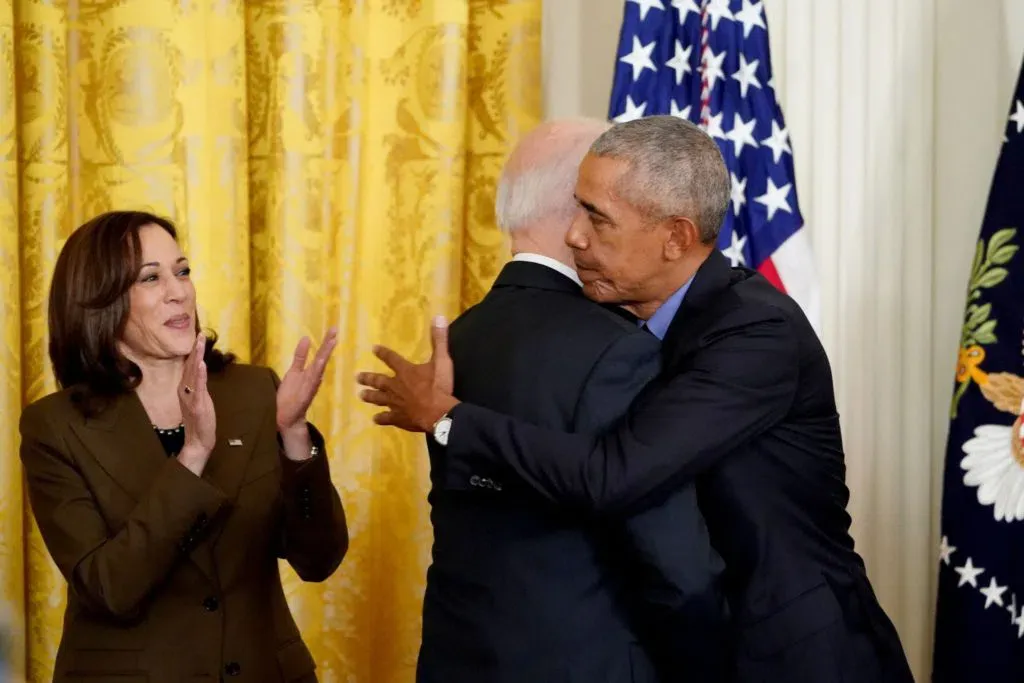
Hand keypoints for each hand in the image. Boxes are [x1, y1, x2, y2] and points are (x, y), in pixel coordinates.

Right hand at [178, 334, 215, 475]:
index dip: (194, 350)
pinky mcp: (197, 403)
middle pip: (190, 365)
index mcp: (185, 387)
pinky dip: (199, 374)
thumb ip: (197, 385)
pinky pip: (198, 387)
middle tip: (199, 333)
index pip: (189, 365)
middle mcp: (184, 389)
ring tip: (200, 342)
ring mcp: (190, 396)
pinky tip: (201, 363)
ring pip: (193, 372)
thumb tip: (199, 371)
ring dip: (197, 356)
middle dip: (195, 348)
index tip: (198, 336)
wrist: (198, 440)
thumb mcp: (198, 398)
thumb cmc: (199, 419)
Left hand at [276, 327, 338, 434]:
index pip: (320, 354)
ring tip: (332, 340)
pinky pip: (311, 379)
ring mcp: (311, 384)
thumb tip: (306, 338)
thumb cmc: (290, 396)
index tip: (333, 329)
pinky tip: (320, 360)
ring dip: (325, 354)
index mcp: (312, 371)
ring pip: (320, 366)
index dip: (327, 342)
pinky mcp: (306, 392)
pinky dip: (316, 369)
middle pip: (322, 357)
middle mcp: (314, 377)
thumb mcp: (294, 371)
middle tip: (335, 329)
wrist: (286, 418)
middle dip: (328, 343)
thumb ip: (300, 356)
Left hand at [357, 316, 457, 431]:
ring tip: (361, 395)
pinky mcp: (399, 418)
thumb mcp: (442, 360)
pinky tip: (375, 419)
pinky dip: (381, 418)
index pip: (391, 359)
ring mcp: (396, 404)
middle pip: (379, 381)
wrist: (438, 413)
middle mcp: (396, 386)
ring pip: (379, 399)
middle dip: (369, 378)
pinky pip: (387, 418)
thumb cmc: (439, 386)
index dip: (383, 353)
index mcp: (406, 371)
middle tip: (357, 377)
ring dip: (370, 396)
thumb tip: (439, 317)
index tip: (373, 349)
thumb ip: (439, 339)